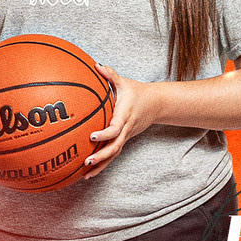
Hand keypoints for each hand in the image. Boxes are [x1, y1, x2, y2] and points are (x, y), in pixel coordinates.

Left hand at [83, 63, 158, 178]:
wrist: (155, 104)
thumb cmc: (136, 92)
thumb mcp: (124, 81)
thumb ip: (110, 74)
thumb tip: (95, 65)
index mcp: (124, 116)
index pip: (115, 128)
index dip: (105, 133)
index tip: (92, 136)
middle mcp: (125, 129)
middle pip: (114, 147)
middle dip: (101, 156)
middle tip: (87, 162)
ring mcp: (125, 137)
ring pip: (113, 154)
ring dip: (101, 165)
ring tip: (85, 175)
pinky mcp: (123, 141)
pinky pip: (113, 154)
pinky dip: (102, 165)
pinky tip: (89, 173)